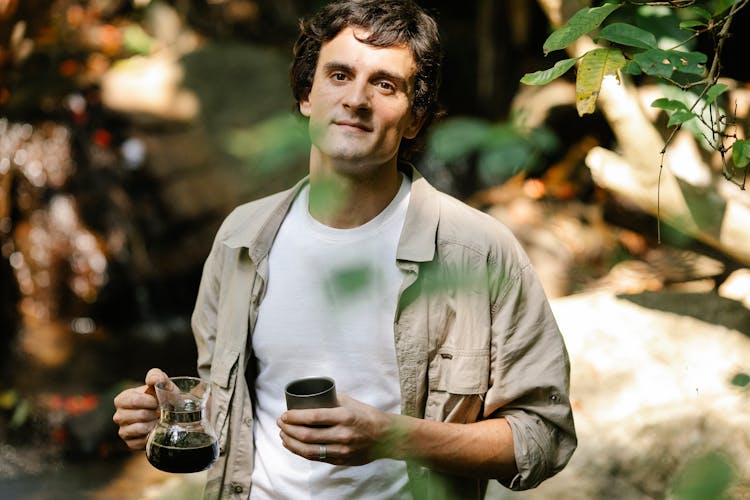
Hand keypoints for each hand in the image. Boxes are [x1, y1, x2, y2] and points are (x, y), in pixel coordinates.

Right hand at [112, 368, 168, 449]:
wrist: (170, 415)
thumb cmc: (163, 397)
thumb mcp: (163, 384)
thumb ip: (157, 377)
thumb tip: (152, 380)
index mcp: (123, 399)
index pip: (134, 401)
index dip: (150, 401)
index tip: (158, 401)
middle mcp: (119, 415)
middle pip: (139, 415)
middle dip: (154, 413)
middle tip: (160, 412)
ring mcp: (123, 430)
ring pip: (139, 428)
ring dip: (153, 424)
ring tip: (158, 420)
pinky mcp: (130, 443)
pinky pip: (141, 441)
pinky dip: (151, 435)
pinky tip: (155, 430)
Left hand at [277, 394, 396, 465]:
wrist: (386, 437)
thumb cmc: (368, 416)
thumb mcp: (351, 403)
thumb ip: (331, 401)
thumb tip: (311, 398)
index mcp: (344, 417)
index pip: (313, 417)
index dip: (295, 417)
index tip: (284, 415)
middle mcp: (342, 434)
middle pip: (307, 435)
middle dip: (289, 429)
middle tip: (280, 424)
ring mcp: (341, 450)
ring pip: (309, 450)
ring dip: (291, 443)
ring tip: (283, 436)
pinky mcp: (341, 460)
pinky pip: (316, 458)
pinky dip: (301, 452)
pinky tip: (294, 446)